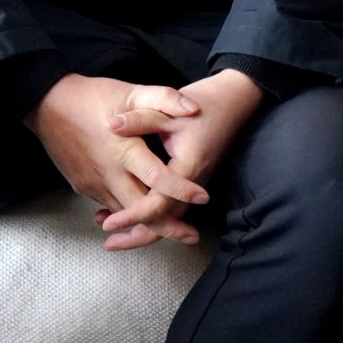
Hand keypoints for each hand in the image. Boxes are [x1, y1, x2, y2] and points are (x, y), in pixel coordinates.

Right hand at [29, 74, 210, 246]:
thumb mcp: (131, 92)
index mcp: (124, 150)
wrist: (48, 105)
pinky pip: (109, 206)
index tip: (203, 197)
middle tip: (192, 236)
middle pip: (141, 209)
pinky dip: (126, 214)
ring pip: (124, 213)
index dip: (181, 190)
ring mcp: (94, 184)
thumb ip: (163, 98)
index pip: (158, 178)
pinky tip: (141, 218)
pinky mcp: (83, 187)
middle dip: (168, 226)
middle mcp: (109, 173)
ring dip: (147, 225)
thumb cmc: (93, 96)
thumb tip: (194, 108)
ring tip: (174, 231)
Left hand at [97, 68, 266, 251]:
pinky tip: (129, 206)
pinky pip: (172, 205)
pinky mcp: (191, 180)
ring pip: (169, 217)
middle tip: (109, 242)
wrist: (234, 100)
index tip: (109, 224)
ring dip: (144, 227)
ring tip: (112, 229)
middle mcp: (193, 182)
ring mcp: (194, 183)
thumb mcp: (170, 107)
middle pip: (166, 222)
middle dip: (137, 236)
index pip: (158, 204)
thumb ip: (141, 118)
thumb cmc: (204, 103)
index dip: (133, 216)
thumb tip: (110, 126)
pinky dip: (152, 213)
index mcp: (187, 167)